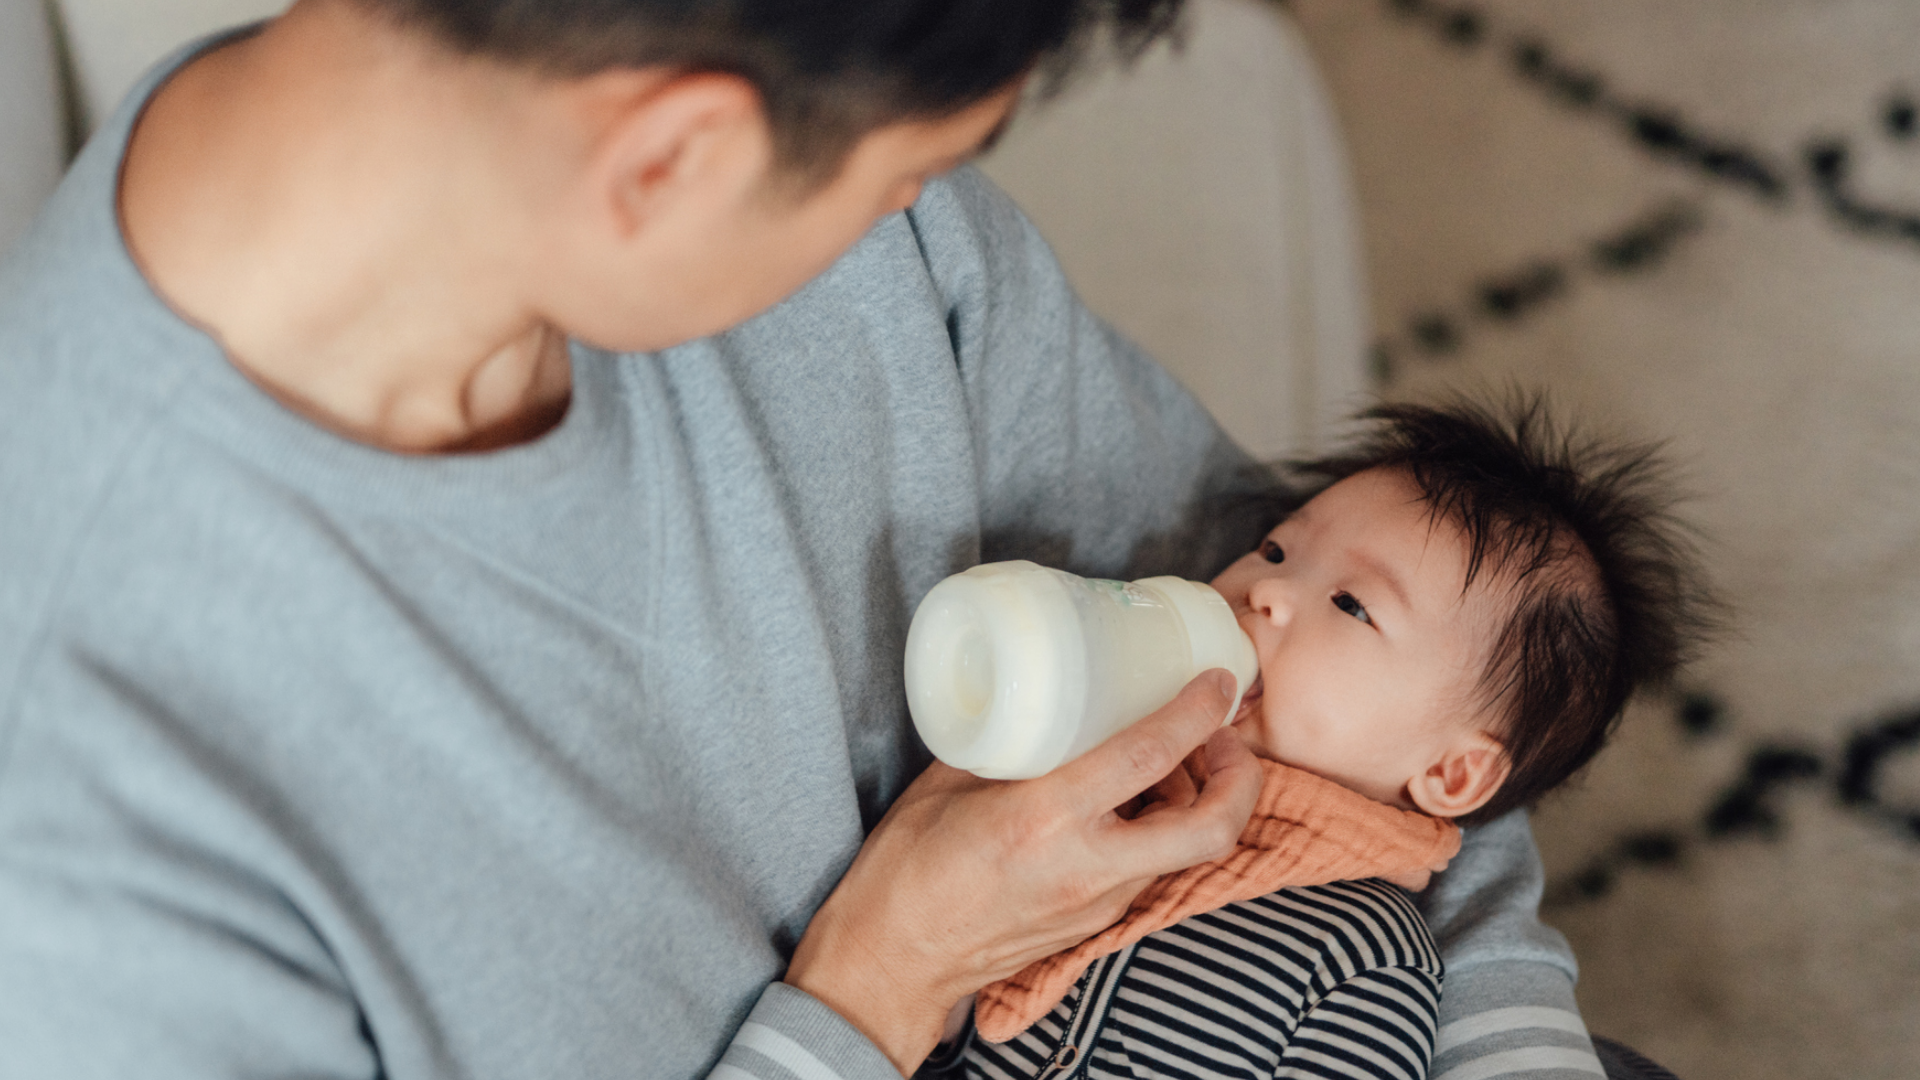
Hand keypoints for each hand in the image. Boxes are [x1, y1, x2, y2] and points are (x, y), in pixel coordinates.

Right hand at [783, 670, 1261, 1074]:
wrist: (893, 959)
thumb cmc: (907, 868)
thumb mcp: (949, 783)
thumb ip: (1011, 743)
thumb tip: (1050, 697)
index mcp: (1045, 820)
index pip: (1148, 756)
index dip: (1196, 712)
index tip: (1216, 681)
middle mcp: (1087, 867)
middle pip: (1210, 826)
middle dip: (1240, 776)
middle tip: (1223, 734)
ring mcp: (1098, 903)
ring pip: (1186, 849)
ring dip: (1200, 800)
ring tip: (1173, 759)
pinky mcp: (1095, 923)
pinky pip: (1152, 867)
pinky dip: (1161, 827)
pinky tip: (1131, 800)